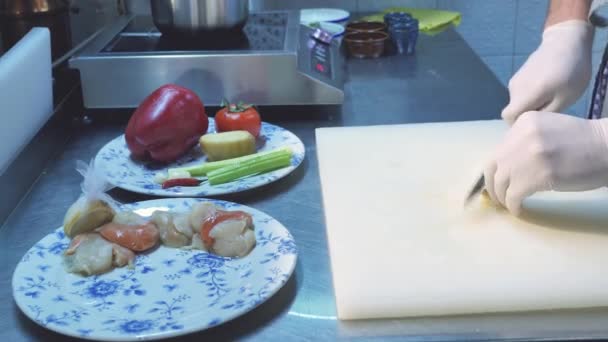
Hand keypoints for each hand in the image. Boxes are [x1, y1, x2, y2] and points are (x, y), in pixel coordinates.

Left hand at [484, 111, 607, 214]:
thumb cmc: (584, 143)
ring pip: (501, 182)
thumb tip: (506, 164)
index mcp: (524, 122)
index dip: (496, 168)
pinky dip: (513, 205)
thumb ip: (525, 141)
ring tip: (508, 204)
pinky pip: (514, 195)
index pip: (499, 149)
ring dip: (501, 197)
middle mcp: (522, 136)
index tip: (498, 180)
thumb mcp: (548, 130)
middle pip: (493, 165)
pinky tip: (519, 209)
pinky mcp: (537, 175)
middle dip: (492, 184)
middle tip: (497, 197)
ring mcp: (529, 155)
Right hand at [501, 20, 592, 124]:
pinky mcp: (517, 76)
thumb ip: (545, 114)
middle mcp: (515, 88)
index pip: (508, 117)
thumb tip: (531, 123)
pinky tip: (546, 87)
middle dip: (527, 114)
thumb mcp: (566, 98)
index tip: (532, 124)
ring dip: (530, 104)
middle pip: (514, 110)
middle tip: (548, 109)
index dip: (516, 124)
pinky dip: (530, 95)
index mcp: (526, 94)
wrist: (566, 41)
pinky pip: (520, 93)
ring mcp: (514, 81)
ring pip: (518, 102)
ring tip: (550, 96)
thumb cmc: (572, 71)